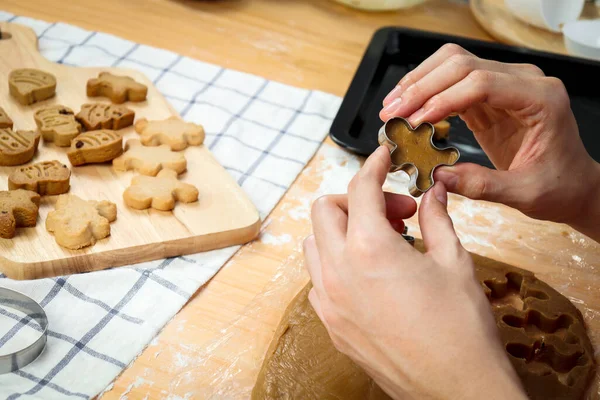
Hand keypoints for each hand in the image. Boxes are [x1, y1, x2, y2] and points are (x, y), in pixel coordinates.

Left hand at [304, 146, 526, 399]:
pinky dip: (336, 264)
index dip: (373, 166)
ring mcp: (329, 302)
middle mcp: (339, 272)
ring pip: (314, 245)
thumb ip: (437, 219)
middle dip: (355, 199)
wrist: (457, 388)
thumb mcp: (454, 262)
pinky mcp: (331, 325)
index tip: (383, 159)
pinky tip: (368, 274)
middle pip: (324, 210)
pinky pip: (318, 281)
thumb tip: (433, 193)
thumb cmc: (461, 329)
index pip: (359, 189)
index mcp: (370, 249)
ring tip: (381, 241)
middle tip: (394, 212)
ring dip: (341, 231)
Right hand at [380, 44, 599, 239]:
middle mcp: (523, 82)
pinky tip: (408, 110)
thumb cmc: (558, 187)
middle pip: (463, 64)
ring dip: (419, 83)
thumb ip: (482, 185)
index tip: (415, 120)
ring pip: (454, 64)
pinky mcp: (489, 96)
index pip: (483, 82)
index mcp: (540, 99)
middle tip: (392, 113)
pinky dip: (427, 93)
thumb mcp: (524, 193)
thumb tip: (437, 178)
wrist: (573, 185)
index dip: (443, 98)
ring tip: (392, 107)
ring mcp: (505, 84)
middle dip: (422, 87)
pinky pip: (453, 83)